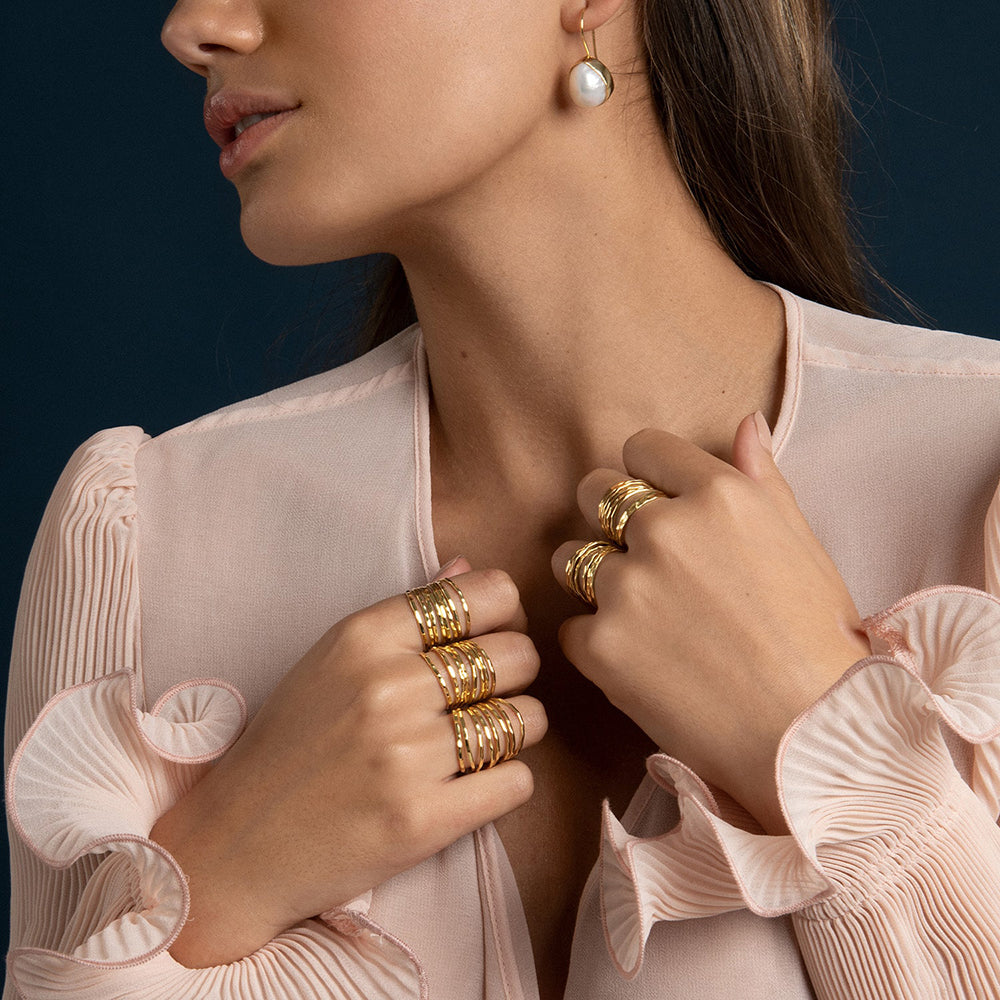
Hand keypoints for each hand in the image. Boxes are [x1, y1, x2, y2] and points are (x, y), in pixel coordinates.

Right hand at [150, 562, 546, 965]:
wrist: (237, 845)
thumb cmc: (289, 745)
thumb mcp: (333, 660)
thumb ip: (406, 612)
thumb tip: (467, 567)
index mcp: (364, 636)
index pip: (486, 595)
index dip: (505, 615)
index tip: (491, 637)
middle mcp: (387, 687)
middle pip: (518, 655)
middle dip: (516, 675)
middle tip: (486, 696)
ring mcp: (405, 756)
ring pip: (527, 718)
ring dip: (515, 730)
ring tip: (479, 741)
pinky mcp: (421, 821)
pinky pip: (518, 783)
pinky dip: (507, 783)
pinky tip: (473, 784)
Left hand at [551, 413, 871, 833]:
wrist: (810, 738)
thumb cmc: (820, 641)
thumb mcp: (803, 545)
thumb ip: (763, 478)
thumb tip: (744, 423)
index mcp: (718, 495)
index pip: (642, 448)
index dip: (647, 475)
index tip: (656, 502)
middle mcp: (665, 530)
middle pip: (593, 490)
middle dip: (607, 516)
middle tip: (641, 559)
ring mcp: (628, 587)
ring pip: (570, 558)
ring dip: (591, 578)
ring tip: (639, 616)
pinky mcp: (601, 644)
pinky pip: (573, 627)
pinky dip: (596, 643)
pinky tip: (640, 664)